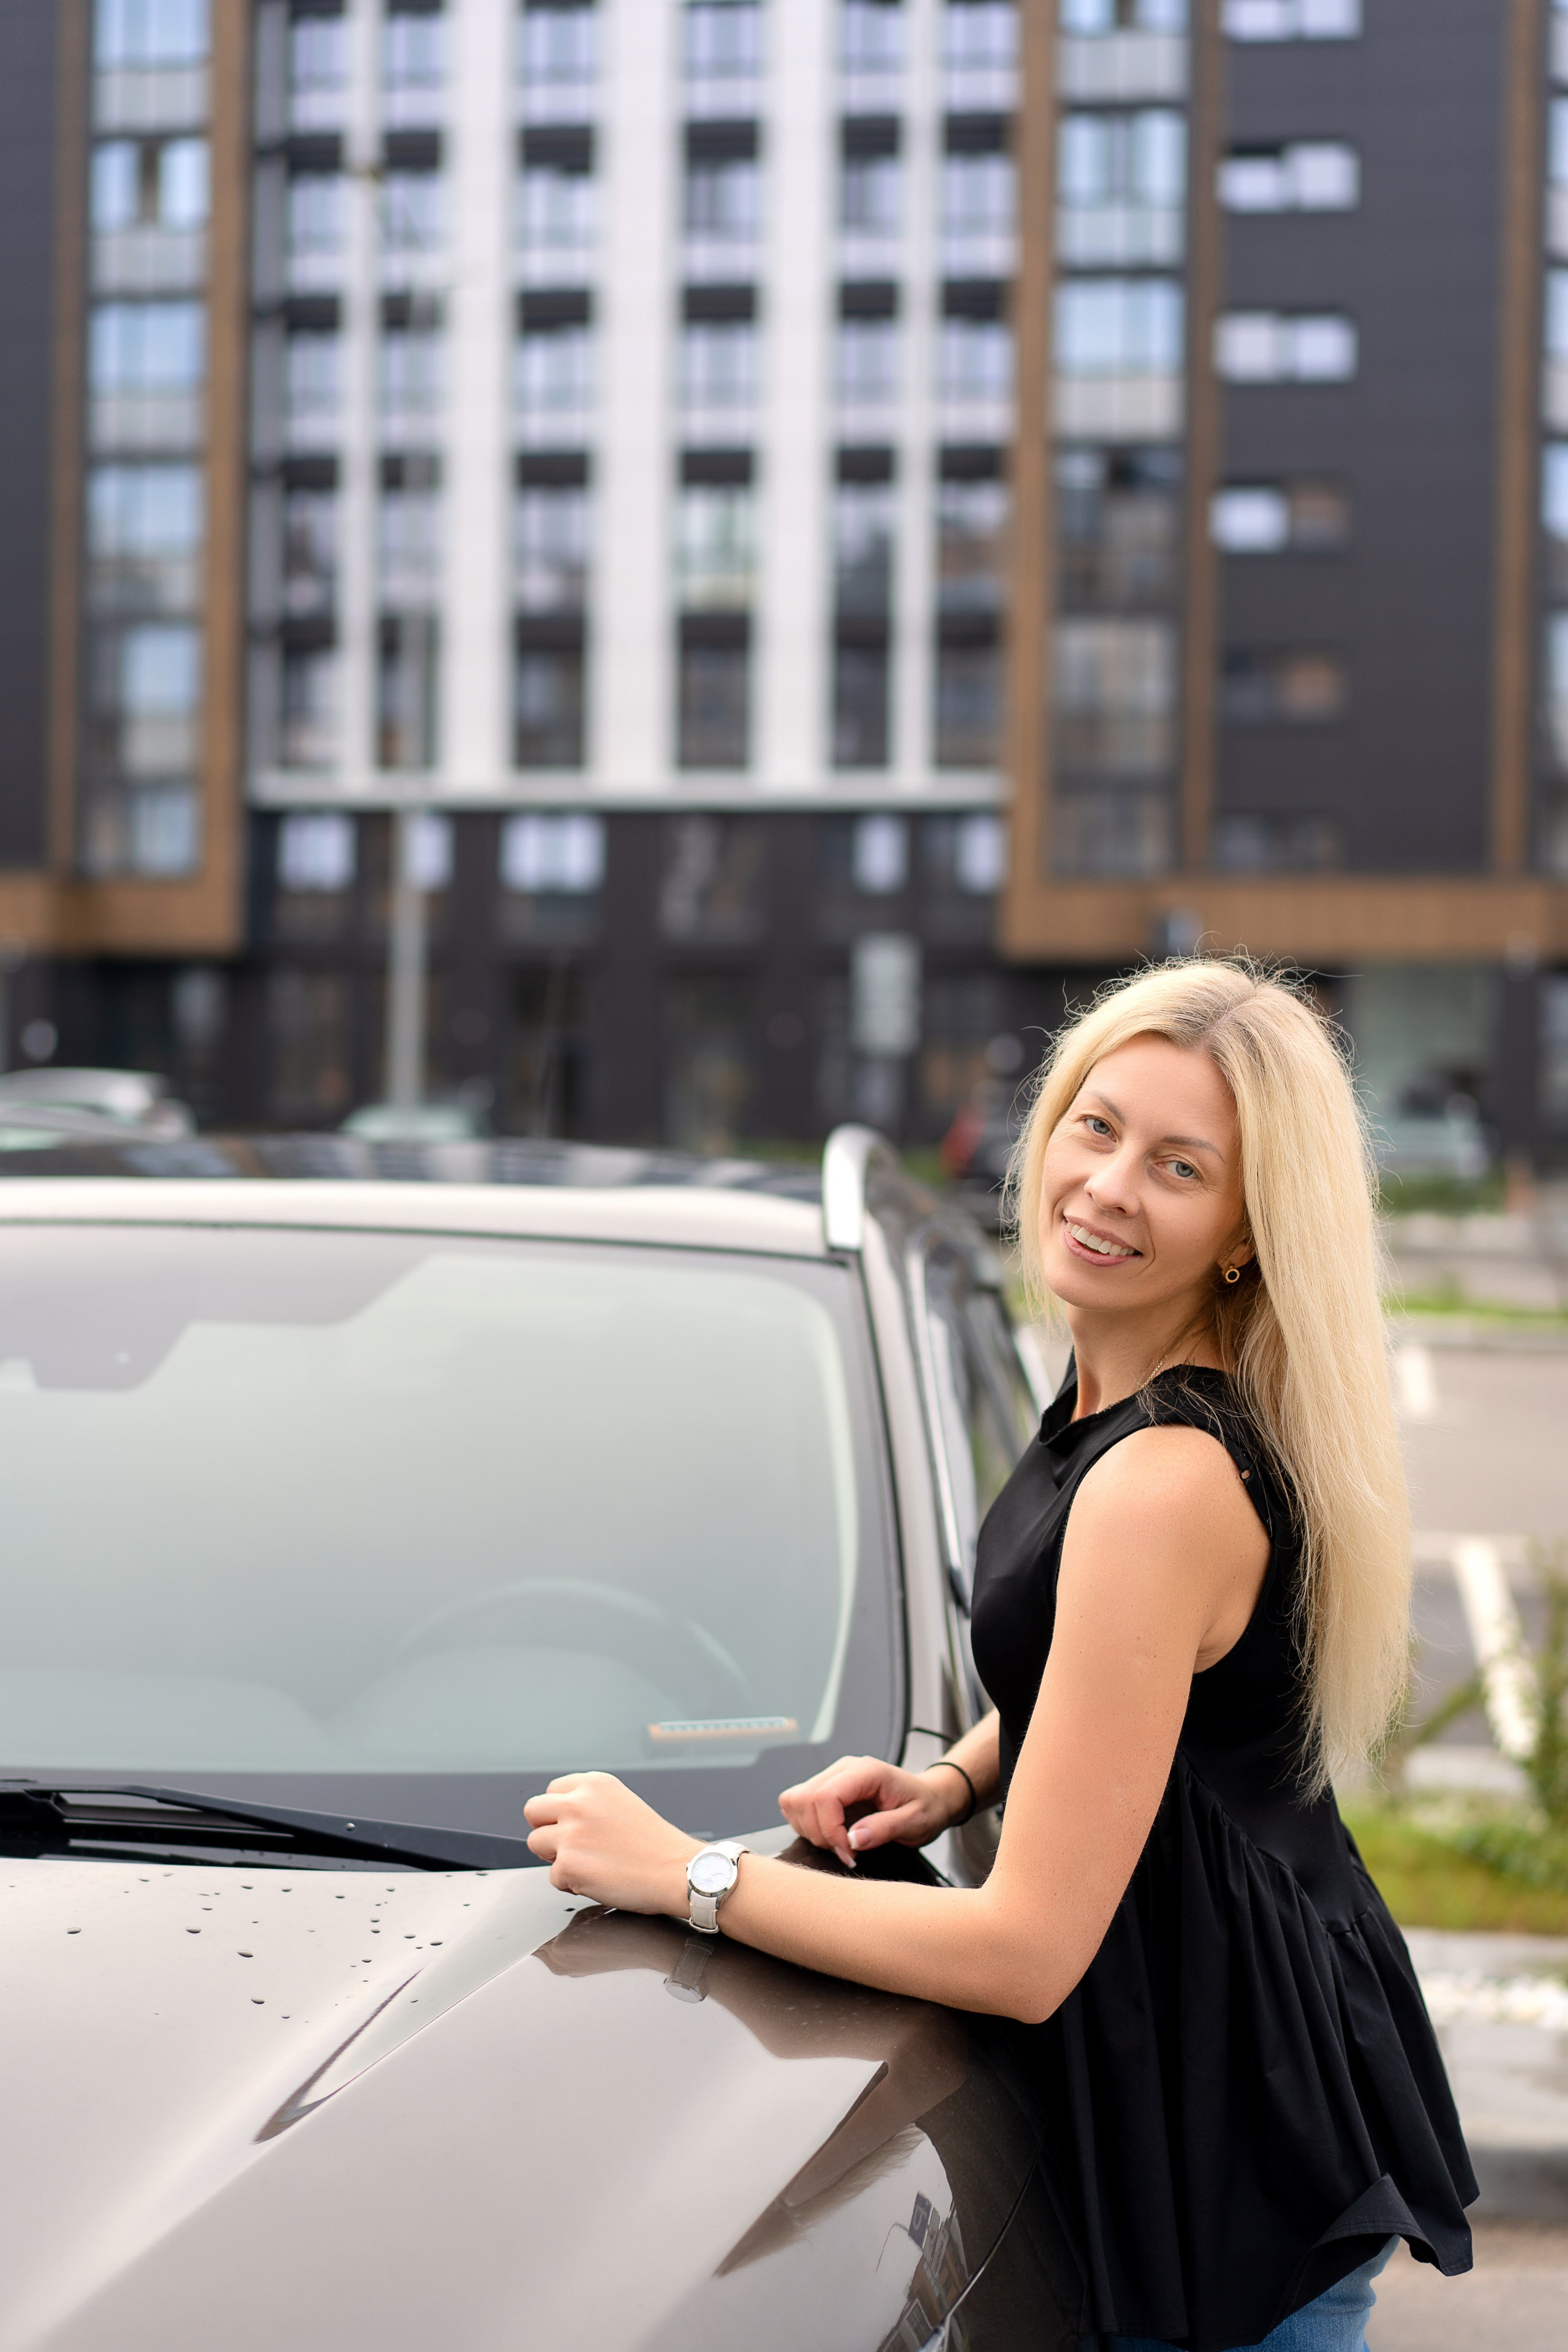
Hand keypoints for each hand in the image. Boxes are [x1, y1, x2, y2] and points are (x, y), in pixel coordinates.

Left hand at [523, 1772, 699, 1914]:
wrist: (678, 1871)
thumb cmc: (655, 1844)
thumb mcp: (621, 1802)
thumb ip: (589, 1802)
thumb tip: (558, 1815)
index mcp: (594, 1783)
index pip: (551, 1791)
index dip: (560, 1812)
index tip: (574, 1825)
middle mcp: (579, 1803)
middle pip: (532, 1811)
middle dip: (546, 1829)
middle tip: (569, 1844)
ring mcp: (571, 1834)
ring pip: (536, 1844)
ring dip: (556, 1857)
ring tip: (588, 1863)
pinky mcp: (569, 1865)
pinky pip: (553, 1877)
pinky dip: (571, 1883)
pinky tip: (598, 1879)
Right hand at [777, 1754, 964, 1868]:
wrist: (929, 1799)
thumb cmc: (925, 1808)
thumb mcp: (915, 1822)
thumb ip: (885, 1829)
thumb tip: (853, 1839)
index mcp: (866, 1771)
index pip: (826, 1795)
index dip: (830, 1830)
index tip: (849, 1853)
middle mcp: (843, 1769)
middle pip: (803, 1799)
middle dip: (819, 1834)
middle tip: (847, 1852)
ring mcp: (832, 1778)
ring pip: (794, 1802)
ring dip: (811, 1831)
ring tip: (841, 1844)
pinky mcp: (826, 1790)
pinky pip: (798, 1807)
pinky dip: (808, 1827)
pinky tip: (833, 1837)